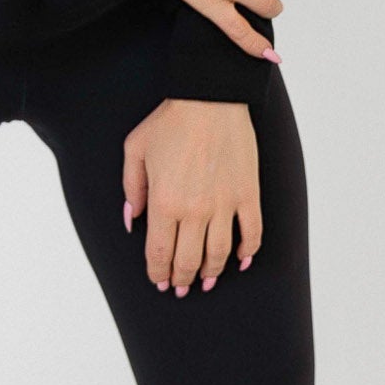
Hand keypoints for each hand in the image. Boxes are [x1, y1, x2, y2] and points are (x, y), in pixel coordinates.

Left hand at [121, 99, 263, 295]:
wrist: (210, 96)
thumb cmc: (169, 120)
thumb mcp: (135, 149)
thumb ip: (132, 188)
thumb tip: (133, 220)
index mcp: (164, 202)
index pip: (159, 254)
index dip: (158, 275)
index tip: (159, 282)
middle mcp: (194, 210)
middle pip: (188, 261)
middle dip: (181, 280)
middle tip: (180, 288)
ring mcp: (224, 204)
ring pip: (219, 254)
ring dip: (212, 273)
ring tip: (207, 281)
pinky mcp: (248, 194)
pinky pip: (252, 233)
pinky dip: (247, 252)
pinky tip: (240, 261)